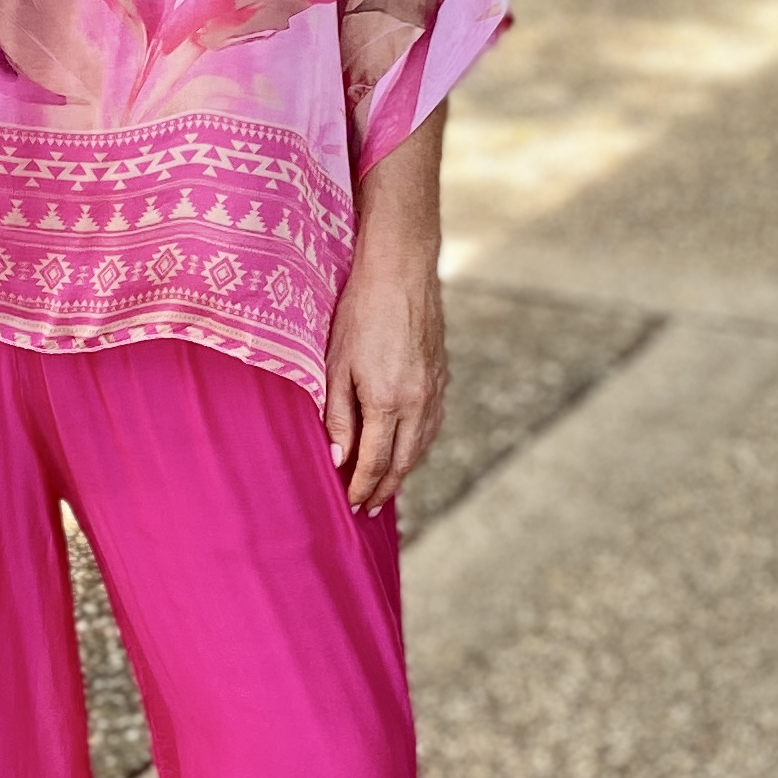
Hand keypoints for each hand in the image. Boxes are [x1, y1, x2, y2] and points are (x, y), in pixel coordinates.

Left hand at [323, 111, 447, 514]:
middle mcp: (418, 401)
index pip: (374, 462)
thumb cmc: (358, 311)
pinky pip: (432, 424)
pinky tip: (408, 449)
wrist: (401, 267)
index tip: (350, 506)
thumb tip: (339, 461)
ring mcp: (435, 389)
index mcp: (388, 401)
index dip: (362, 488)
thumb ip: (338, 416)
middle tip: (368, 510)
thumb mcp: (335, 364)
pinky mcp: (442, 375)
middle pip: (402, 462)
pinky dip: (418, 446)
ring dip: (403, 471)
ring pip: (421, 445)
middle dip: (383, 489)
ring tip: (385, 488)